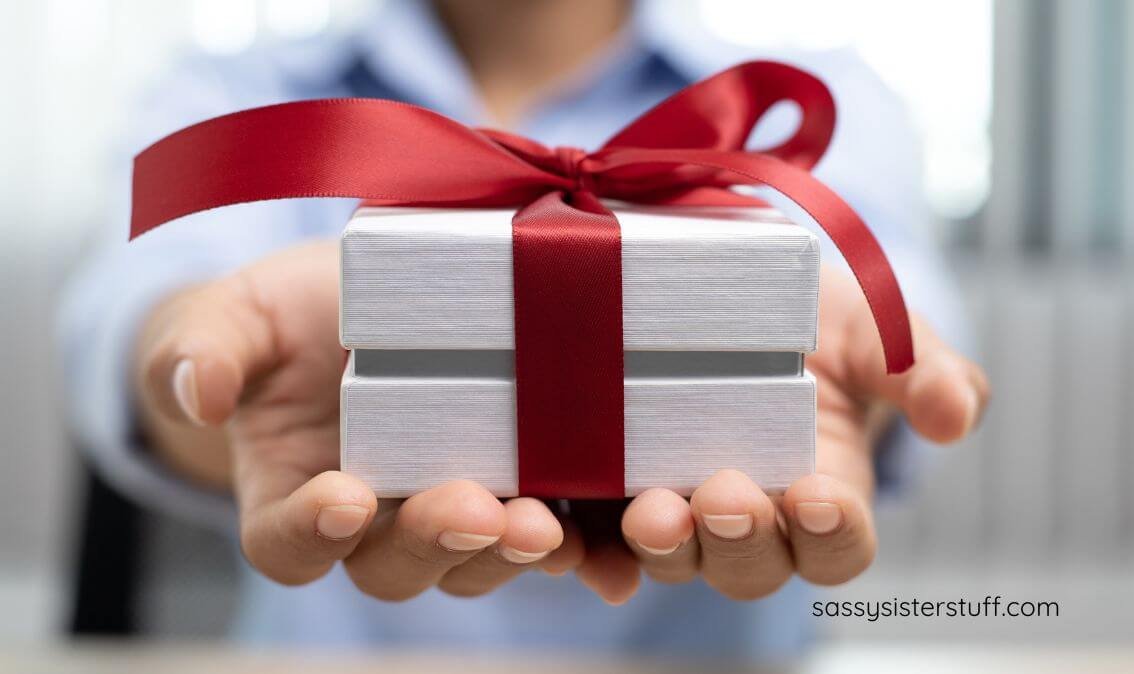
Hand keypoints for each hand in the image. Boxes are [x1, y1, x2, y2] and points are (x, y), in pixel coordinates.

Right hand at [135, 241, 584, 598]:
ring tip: (547, 524)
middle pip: (396, 564)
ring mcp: (447, 505)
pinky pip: (545, 532)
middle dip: (437, 542)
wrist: (360, 305)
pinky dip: (580, 548)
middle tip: (477, 510)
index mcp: (291, 491)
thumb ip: (202, 348)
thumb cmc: (287, 316)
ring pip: (476, 557)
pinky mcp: (516, 484)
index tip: (345, 497)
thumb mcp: (237, 315)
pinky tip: (608, 548)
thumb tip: (197, 390)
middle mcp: (374, 518)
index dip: (312, 532)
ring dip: (512, 550)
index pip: (286, 541)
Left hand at [611, 266, 989, 598]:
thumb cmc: (820, 320)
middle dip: (740, 539)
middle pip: (750, 565)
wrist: (738, 291)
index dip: (833, 534)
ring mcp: (679, 504)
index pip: (838, 546)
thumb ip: (923, 370)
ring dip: (664, 546)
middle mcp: (751, 516)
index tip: (820, 495)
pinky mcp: (614, 483)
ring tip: (652, 511)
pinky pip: (598, 533)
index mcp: (824, 495)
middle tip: (725, 495)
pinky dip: (589, 544)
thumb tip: (956, 415)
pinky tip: (575, 533)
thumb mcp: (875, 330)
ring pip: (674, 556)